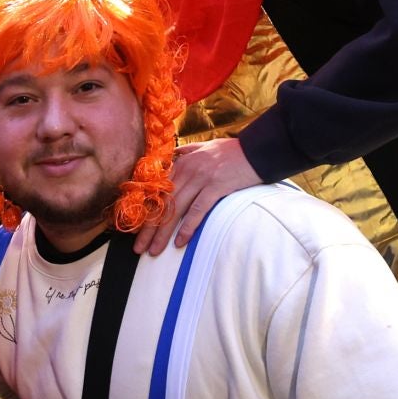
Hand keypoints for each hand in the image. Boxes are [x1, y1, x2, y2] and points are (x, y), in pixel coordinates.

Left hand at [133, 137, 260, 254]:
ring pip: (175, 209)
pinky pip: (198, 210)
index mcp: (181, 162)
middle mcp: (187, 169)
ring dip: (163, 233)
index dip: (146, 213)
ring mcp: (201, 178)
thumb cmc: (233, 151)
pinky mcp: (216, 186)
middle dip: (148, 229)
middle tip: (139, 248)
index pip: (157, 192)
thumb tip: (174, 156)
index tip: (138, 231)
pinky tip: (180, 242)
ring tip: (154, 251)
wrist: (259, 148)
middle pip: (162, 204)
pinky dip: (188, 227)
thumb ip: (187, 151)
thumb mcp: (205, 147)